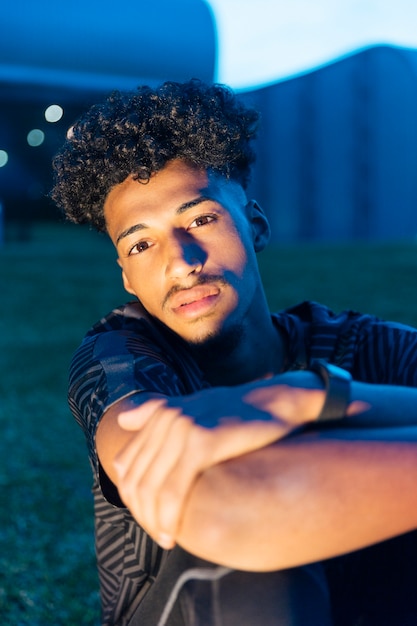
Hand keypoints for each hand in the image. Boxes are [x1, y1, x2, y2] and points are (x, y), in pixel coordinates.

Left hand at [113, 377, 324, 548]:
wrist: (277, 402)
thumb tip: (123, 420)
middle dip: (142, 514)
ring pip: (151, 488)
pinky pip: (173, 490)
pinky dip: (168, 516)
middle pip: (136, 479)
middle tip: (158, 535)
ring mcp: (182, 428)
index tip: (148, 518)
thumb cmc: (238, 412)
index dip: (131, 498)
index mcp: (161, 413)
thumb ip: (156, 412)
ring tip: (166, 539)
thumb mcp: (194, 406)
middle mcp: (167, 418)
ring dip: (152, 521)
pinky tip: (174, 533)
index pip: (127, 465)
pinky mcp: (202, 442)